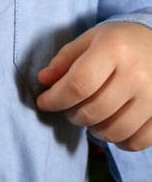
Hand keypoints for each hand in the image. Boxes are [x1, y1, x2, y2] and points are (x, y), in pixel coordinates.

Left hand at [36, 22, 151, 150]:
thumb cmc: (120, 41)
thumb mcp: (90, 39)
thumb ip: (65, 59)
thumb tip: (43, 81)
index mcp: (114, 49)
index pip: (78, 84)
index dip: (56, 98)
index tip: (43, 102)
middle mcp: (137, 74)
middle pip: (94, 111)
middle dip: (72, 114)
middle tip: (68, 107)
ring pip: (114, 131)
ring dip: (93, 129)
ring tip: (89, 115)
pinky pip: (137, 142)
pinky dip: (119, 141)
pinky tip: (111, 126)